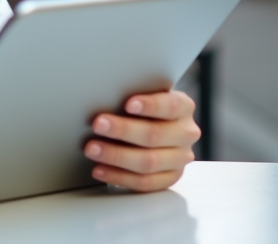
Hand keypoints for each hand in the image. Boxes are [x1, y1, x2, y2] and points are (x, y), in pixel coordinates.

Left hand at [83, 89, 198, 192]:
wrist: (153, 126)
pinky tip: (100, 169)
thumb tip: (103, 96)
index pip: (171, 106)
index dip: (150, 105)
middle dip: (123, 130)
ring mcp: (180, 158)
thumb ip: (132, 95)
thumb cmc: (143, 108)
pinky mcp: (169, 178)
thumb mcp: (143, 95)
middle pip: (155, 134)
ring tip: (92, 149)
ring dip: (116, 156)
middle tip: (97, 124)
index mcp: (184, 107)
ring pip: (148, 162)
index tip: (128, 104)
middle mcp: (185, 133)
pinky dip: (119, 176)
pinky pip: (144, 182)